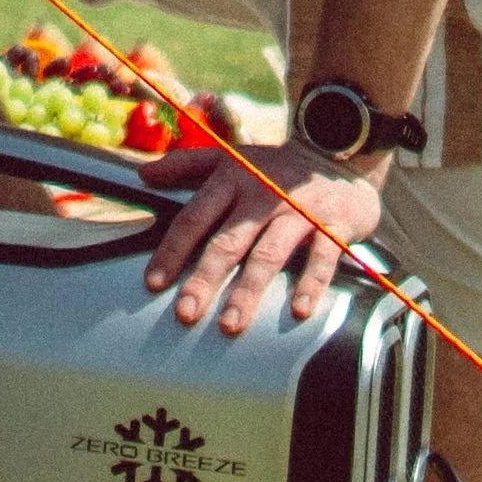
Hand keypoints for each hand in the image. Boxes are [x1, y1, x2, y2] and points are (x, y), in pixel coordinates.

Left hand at [141, 143, 386, 336]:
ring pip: (269, 255)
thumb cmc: (274, 168)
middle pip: (227, 242)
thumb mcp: (230, 158)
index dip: (172, 250)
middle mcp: (262, 197)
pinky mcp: (333, 225)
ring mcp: (298, 212)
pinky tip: (299, 312)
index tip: (153, 283)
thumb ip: (186, 165)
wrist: (338, 156)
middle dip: (204, 279)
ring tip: (230, 324)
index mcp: (232, 180)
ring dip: (248, 291)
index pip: (194, 218)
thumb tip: (143, 175)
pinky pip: (322, 258)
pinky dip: (311, 284)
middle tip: (185, 313)